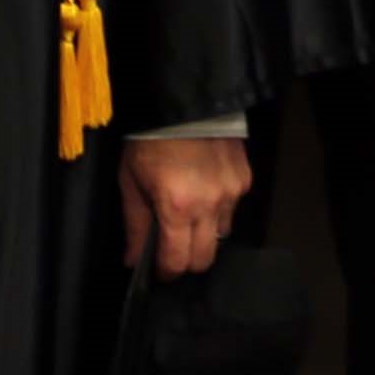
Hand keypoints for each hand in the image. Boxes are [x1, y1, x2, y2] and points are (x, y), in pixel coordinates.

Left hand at [122, 136, 252, 277]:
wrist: (182, 102)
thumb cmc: (149, 141)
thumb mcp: (130, 182)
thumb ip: (135, 225)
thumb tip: (132, 261)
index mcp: (177, 207)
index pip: (178, 261)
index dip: (167, 272)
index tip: (161, 270)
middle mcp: (209, 205)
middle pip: (205, 258)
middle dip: (188, 260)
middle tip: (174, 249)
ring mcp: (231, 192)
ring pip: (221, 235)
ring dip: (205, 234)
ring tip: (190, 216)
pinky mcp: (244, 179)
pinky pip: (232, 209)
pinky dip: (218, 209)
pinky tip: (204, 192)